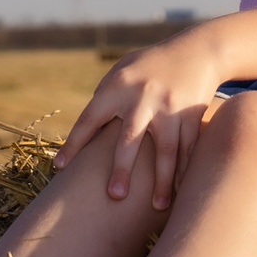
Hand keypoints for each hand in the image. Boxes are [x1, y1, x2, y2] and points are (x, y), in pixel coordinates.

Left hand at [54, 34, 224, 209]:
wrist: (196, 50)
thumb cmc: (148, 66)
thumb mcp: (121, 72)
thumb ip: (103, 99)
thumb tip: (85, 134)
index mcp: (118, 87)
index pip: (90, 119)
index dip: (74, 143)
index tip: (59, 168)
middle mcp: (143, 97)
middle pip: (130, 137)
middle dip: (123, 167)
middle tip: (115, 195)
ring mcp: (171, 107)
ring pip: (167, 149)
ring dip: (164, 180)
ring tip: (159, 206)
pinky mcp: (193, 114)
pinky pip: (189, 148)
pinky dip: (186, 171)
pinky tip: (182, 193)